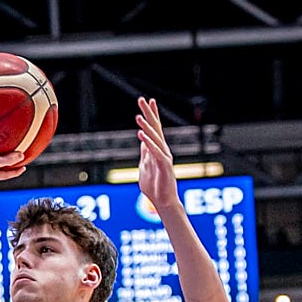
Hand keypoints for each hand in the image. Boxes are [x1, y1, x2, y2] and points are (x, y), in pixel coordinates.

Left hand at [136, 97, 179, 211]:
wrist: (163, 201)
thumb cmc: (154, 186)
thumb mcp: (145, 166)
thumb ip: (145, 154)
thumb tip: (143, 141)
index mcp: (157, 150)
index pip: (153, 128)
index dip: (150, 114)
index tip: (146, 101)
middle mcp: (162, 150)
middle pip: (155, 128)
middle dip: (149, 113)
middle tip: (142, 99)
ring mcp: (164, 157)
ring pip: (155, 138)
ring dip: (146, 127)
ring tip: (138, 116)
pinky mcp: (164, 166)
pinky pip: (154, 152)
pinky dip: (148, 143)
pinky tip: (140, 134)